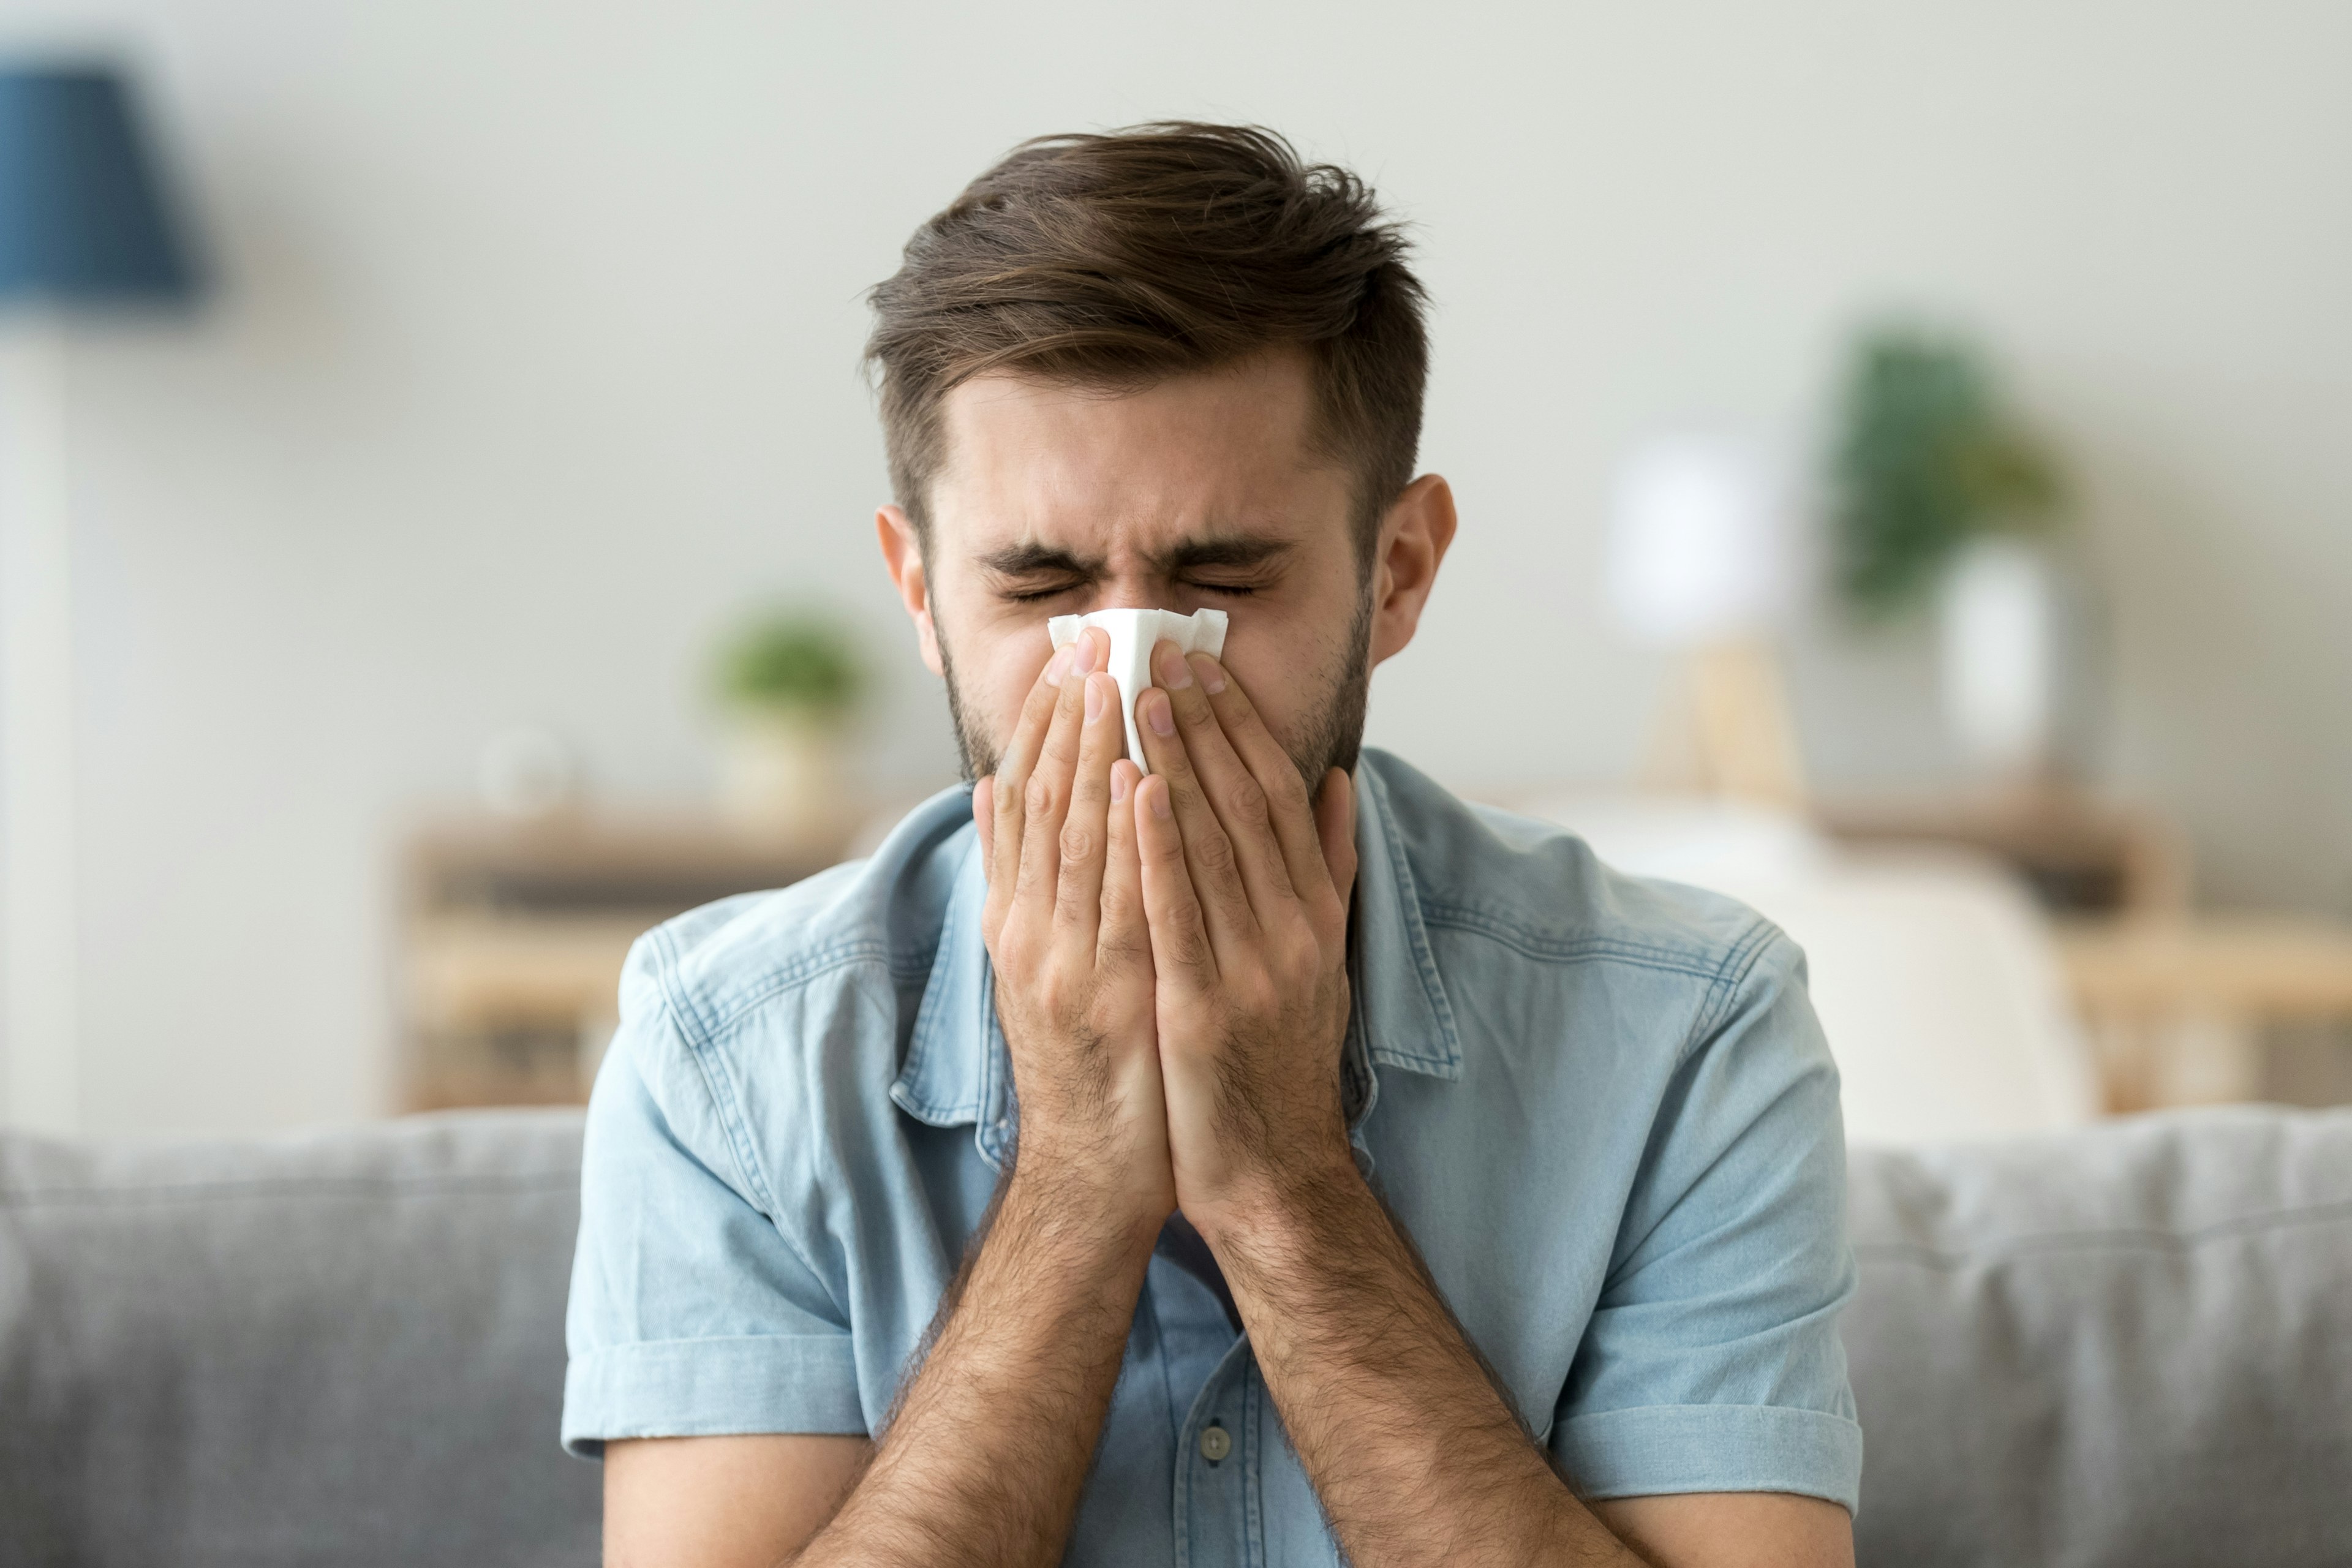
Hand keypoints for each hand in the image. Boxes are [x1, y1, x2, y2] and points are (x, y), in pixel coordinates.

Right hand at [977, 629, 1172, 1233]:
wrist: (1092, 1175)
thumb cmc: (1085, 1066)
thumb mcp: (1036, 965)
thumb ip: (1018, 880)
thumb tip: (994, 793)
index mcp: (1017, 921)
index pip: (1026, 803)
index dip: (1046, 727)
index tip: (1070, 659)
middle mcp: (1030, 934)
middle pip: (1045, 808)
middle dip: (1068, 721)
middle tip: (1092, 642)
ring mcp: (1064, 966)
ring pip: (1076, 841)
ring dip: (1095, 756)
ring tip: (1114, 682)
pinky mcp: (1107, 999)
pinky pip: (1118, 903)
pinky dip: (1126, 838)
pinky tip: (1139, 781)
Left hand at [1129, 640, 1359, 1243]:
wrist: (1273, 1173)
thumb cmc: (1282, 1061)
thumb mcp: (1320, 958)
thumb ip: (1328, 869)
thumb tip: (1338, 781)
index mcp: (1313, 913)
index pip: (1277, 795)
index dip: (1240, 724)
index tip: (1203, 664)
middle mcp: (1292, 931)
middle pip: (1244, 804)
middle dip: (1201, 722)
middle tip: (1160, 651)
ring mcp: (1253, 970)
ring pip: (1211, 845)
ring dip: (1174, 762)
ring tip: (1138, 693)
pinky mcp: (1207, 1011)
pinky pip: (1177, 913)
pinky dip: (1157, 847)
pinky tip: (1132, 791)